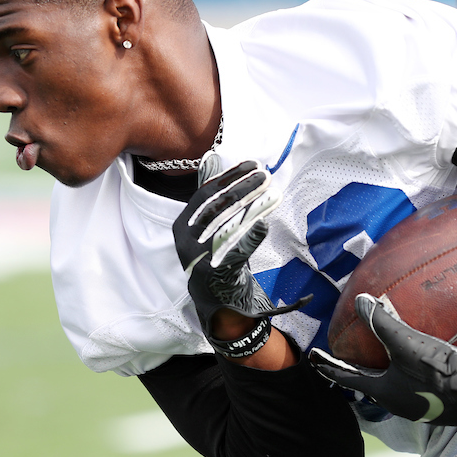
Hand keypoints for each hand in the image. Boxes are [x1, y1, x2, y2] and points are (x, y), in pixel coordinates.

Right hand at [173, 153, 307, 355]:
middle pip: (218, 208)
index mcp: (183, 225)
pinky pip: (237, 251)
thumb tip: (211, 157)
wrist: (213, 298)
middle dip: (244, 188)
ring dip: (254, 207)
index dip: (230, 177)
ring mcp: (200, 258)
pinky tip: (265, 222)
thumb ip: (210, 195)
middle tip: (266, 175)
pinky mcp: (217, 274)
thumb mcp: (207, 225)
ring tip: (273, 193)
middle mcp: (187, 241)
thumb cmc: (213, 254)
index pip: (206, 194)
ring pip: (229, 226)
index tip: (252, 164)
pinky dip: (252, 236)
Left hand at [309, 293, 456, 429]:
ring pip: (392, 389)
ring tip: (379, 363)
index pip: (348, 378)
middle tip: (348, 361)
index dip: (331, 367)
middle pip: (369, 387)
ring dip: (383, 376)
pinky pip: (412, 389)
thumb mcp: (405, 343)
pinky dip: (405, 377)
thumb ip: (381, 322)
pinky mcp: (436, 405)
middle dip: (358, 374)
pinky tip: (414, 367)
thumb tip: (359, 300)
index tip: (316, 361)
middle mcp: (396, 404)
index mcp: (383, 391)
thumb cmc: (436, 369)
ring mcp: (417, 408)